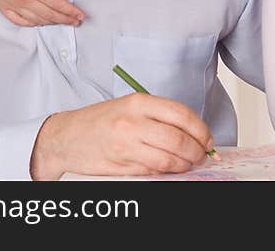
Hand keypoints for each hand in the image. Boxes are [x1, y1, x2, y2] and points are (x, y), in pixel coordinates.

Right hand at [0, 0, 84, 26]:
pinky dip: (31, 24)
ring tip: (63, 23)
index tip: (80, 15)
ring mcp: (12, 5)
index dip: (70, 11)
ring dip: (51, 23)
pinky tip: (38, 24)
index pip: (56, 3)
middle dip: (65, 19)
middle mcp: (23, 0)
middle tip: (77, 22)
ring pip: (35, 19)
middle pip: (48, 14)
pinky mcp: (3, 6)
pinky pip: (18, 20)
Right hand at [29, 94, 215, 179]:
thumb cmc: (101, 120)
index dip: (201, 130)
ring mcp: (126, 146)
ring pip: (169, 160)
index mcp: (139, 102)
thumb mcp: (130, 105)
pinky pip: (154, 172)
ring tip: (188, 164)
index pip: (182, 115)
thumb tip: (193, 133)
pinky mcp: (121, 166)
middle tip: (202, 155)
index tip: (208, 139)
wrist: (66, 137)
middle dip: (197, 151)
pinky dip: (167, 172)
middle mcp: (133, 122)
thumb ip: (160, 116)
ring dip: (185, 165)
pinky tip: (170, 168)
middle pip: (179, 140)